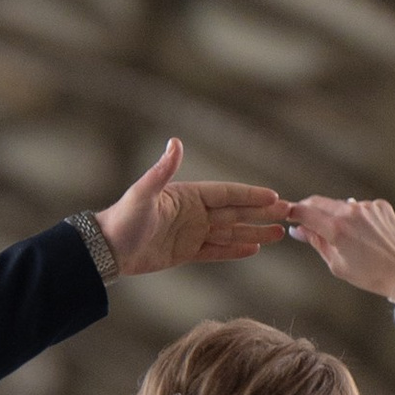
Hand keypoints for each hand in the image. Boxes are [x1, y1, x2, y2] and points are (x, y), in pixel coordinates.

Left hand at [94, 141, 286, 278]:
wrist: (106, 250)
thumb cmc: (122, 219)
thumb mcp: (143, 194)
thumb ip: (162, 171)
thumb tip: (175, 143)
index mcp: (188, 197)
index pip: (227, 194)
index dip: (250, 195)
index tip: (274, 197)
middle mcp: (193, 213)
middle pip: (235, 212)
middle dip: (261, 213)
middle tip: (288, 213)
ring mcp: (191, 233)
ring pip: (230, 232)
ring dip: (254, 232)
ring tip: (279, 233)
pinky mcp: (186, 252)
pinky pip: (217, 250)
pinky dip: (235, 249)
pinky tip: (254, 248)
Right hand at [282, 194, 394, 304]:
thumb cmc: (371, 275)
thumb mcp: (336, 264)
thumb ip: (316, 243)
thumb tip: (298, 231)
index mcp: (336, 229)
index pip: (304, 211)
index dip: (292, 212)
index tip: (288, 215)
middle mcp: (351, 212)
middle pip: (319, 202)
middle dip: (309, 209)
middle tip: (304, 220)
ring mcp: (368, 207)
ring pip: (341, 205)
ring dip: (334, 214)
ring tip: (342, 235)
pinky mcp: (381, 206)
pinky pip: (360, 207)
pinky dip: (355, 216)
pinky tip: (363, 234)